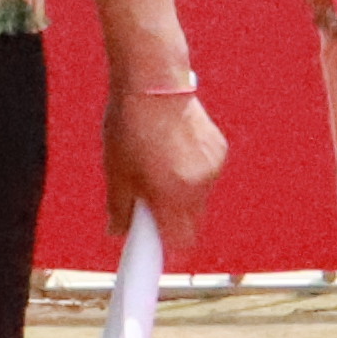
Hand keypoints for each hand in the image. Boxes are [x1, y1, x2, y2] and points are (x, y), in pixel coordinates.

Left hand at [104, 77, 227, 263]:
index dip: (164, 252)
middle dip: (170, 223)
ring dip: (180, 198)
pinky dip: (190, 176)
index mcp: (173, 193)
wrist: (155, 81)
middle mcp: (199, 184)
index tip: (151, 255)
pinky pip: (204, 178)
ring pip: (198, 201)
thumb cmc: (130, 123)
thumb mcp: (116, 170)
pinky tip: (172, 155)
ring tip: (157, 171)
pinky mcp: (219, 151)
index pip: (179, 242)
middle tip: (146, 207)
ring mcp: (213, 167)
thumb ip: (120, 208)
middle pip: (191, 225)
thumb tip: (118, 231)